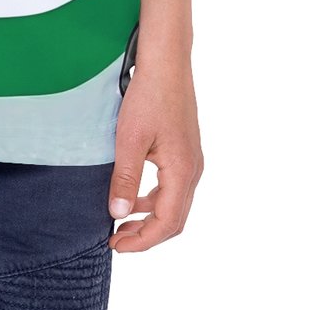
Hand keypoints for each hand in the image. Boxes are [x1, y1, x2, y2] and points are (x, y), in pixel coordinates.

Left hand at [108, 52, 202, 251]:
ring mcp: (192, 159)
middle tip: (117, 241)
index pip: (167, 223)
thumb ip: (126, 179)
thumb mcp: (130, 140)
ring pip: (175, 203)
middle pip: (175, 219)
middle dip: (146, 235)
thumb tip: (119, 216)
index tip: (117, 247)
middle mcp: (193, 169)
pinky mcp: (186, 149)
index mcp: (182, 171)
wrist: (167, 62)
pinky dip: (155, 199)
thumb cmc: (148, 96)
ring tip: (122, 222)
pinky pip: (174, 186)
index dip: (142, 241)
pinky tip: (135, 195)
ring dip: (150, 218)